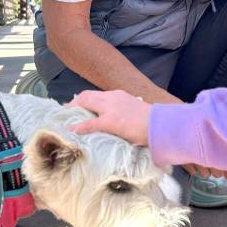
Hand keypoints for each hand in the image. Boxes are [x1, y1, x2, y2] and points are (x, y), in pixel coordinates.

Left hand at [68, 91, 226, 177]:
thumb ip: (127, 114)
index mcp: (120, 95)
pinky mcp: (111, 121)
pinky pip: (90, 123)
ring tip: (65, 120)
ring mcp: (111, 108)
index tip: (77, 107)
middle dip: (74, 104)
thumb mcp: (138, 112)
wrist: (162, 124)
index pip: (97, 95)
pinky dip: (79, 126)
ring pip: (85, 104)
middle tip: (66, 113)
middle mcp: (113, 97)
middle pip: (87, 96)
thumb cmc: (154, 122)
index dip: (84, 100)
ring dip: (73, 111)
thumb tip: (123, 122)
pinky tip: (72, 131)